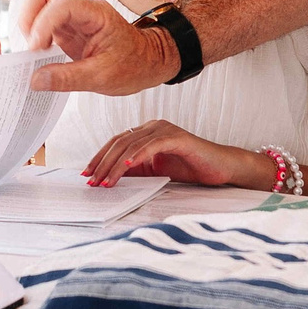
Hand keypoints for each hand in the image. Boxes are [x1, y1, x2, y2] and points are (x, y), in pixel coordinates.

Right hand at [16, 0, 174, 94]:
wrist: (148, 62)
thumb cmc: (133, 65)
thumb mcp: (102, 78)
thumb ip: (67, 78)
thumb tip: (35, 80)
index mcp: (97, 15)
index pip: (62, 5)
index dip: (43, 23)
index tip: (36, 49)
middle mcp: (83, 10)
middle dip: (29, 17)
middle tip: (30, 48)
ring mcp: (74, 17)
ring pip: (41, 4)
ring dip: (29, 25)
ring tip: (33, 53)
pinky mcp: (67, 28)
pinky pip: (43, 22)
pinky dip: (34, 35)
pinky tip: (37, 56)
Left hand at [83, 121, 264, 188]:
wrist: (220, 168)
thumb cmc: (190, 168)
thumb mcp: (156, 172)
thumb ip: (136, 170)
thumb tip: (109, 178)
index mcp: (147, 132)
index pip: (117, 142)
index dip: (99, 157)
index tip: (87, 174)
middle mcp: (154, 126)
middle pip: (120, 142)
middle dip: (102, 163)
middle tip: (92, 181)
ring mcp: (165, 130)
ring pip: (132, 145)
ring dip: (115, 165)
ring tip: (105, 182)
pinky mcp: (177, 137)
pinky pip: (152, 145)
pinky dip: (138, 156)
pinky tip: (127, 167)